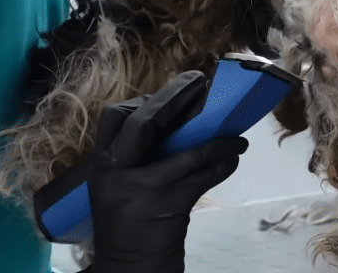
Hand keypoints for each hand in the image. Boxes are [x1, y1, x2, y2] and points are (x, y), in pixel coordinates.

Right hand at [87, 71, 248, 272]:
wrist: (128, 269)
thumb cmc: (131, 225)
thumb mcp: (120, 187)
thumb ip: (141, 157)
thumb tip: (185, 118)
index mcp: (101, 165)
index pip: (114, 117)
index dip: (145, 100)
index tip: (173, 93)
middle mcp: (115, 173)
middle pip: (144, 121)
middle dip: (175, 96)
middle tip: (199, 82)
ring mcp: (142, 189)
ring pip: (187, 150)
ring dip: (218, 139)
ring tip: (236, 136)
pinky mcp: (168, 205)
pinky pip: (204, 174)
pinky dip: (223, 162)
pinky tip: (233, 157)